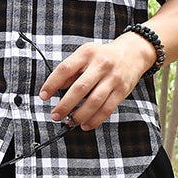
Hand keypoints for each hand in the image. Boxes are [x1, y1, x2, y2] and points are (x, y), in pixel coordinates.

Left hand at [39, 32, 156, 131]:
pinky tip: (85, 125)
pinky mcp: (122, 90)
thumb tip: (55, 88)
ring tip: (69, 122)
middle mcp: (101, 65)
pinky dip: (95, 120)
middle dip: (65, 105)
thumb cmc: (104, 56)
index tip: (44, 96)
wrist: (133, 53)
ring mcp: (113, 78)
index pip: (65, 69)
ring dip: (79, 115)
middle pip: (79, 88)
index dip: (52, 84)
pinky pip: (107, 109)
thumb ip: (71, 70)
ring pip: (94, 101)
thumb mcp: (86, 54)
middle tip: (56, 115)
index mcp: (87, 53)